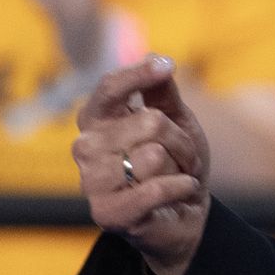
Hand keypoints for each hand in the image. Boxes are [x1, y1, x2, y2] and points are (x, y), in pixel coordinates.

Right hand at [74, 56, 212, 274]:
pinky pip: (155, 188)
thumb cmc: (176, 163)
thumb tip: (156, 59)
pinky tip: (181, 192)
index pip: (108, 89)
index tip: (165, 65)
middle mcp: (87, 148)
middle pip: (148, 122)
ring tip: (175, 177)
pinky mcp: (107, 213)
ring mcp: (92, 182)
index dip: (136, 75)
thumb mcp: (177, 122)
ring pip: (153, 155)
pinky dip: (181, 187)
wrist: (188, 214)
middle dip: (179, 140)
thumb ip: (163, 93)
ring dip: (180, 167)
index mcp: (99, 121)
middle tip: (181, 157)